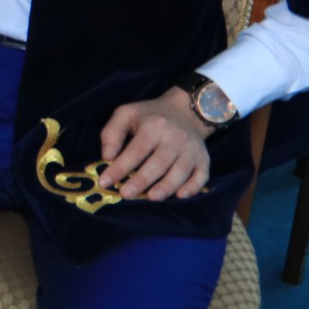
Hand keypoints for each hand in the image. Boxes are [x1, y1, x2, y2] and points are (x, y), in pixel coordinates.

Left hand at [96, 89, 214, 200]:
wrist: (185, 110)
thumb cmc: (149, 116)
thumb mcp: (126, 114)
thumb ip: (112, 134)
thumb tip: (107, 158)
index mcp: (154, 126)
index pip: (136, 150)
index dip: (120, 167)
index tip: (105, 182)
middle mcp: (175, 138)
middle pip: (158, 163)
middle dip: (141, 181)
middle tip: (126, 195)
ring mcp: (192, 149)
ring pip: (180, 171)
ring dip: (167, 186)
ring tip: (151, 198)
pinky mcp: (203, 159)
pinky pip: (201, 175)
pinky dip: (193, 187)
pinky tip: (180, 195)